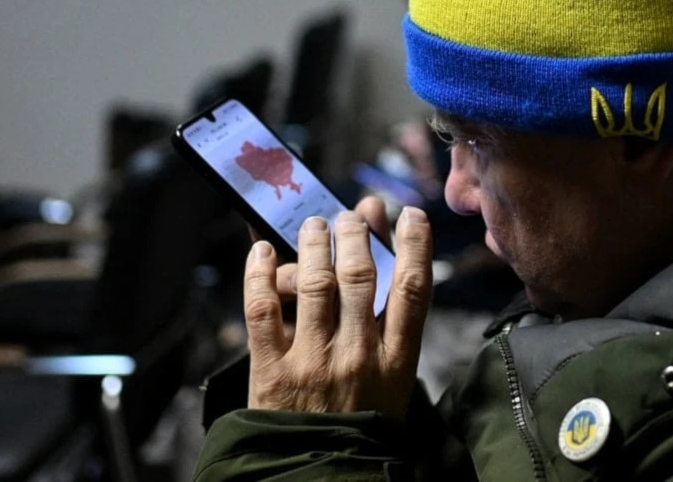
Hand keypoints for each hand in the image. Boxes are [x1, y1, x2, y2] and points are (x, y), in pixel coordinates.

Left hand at [243, 199, 432, 419]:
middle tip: (349, 217)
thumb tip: (395, 267)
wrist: (322, 471)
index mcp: (396, 360)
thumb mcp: (396, 382)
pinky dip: (258, 274)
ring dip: (313, 244)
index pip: (412, 289)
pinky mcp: (272, 371)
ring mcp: (313, 361)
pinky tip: (260, 250)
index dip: (414, 245)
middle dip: (355, 235)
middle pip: (360, 277)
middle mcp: (357, 356)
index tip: (409, 217)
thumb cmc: (362, 422)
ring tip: (314, 226)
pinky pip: (261, 311)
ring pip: (314, 284)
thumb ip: (394, 327)